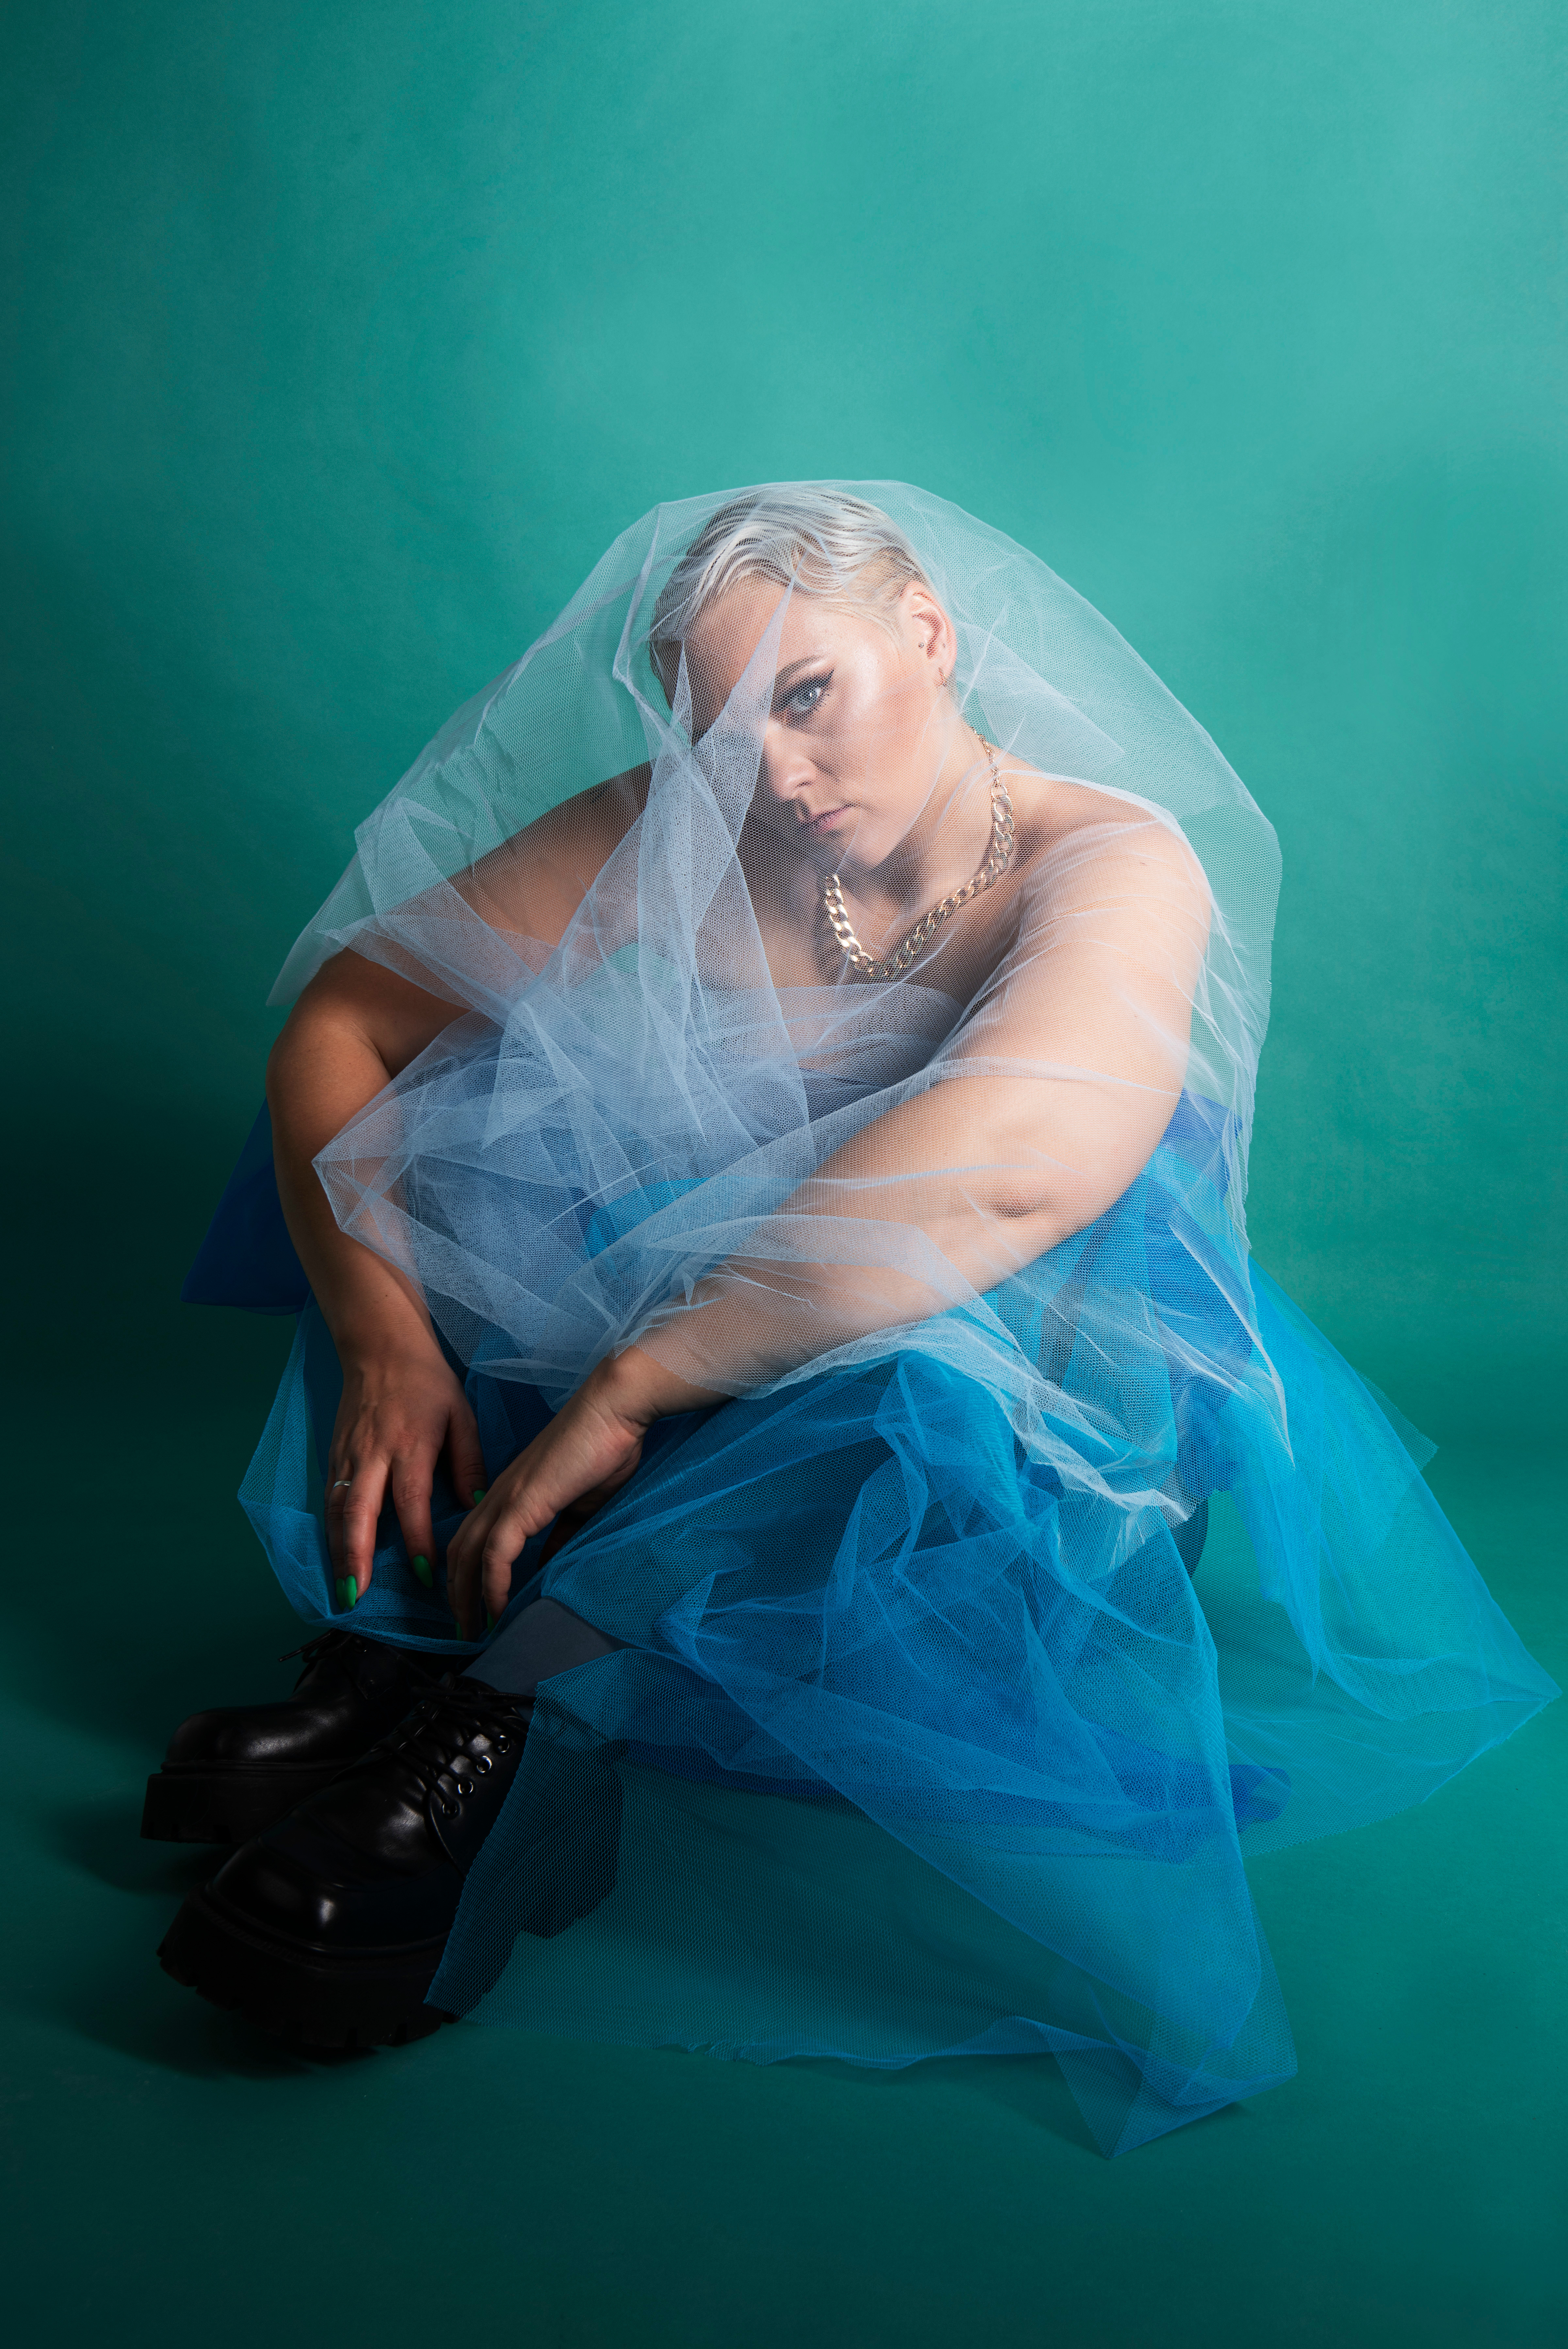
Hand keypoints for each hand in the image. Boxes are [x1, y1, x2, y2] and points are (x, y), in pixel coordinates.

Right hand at [326, 1338, 486, 1602]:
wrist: (379, 1345)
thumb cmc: (427, 1382)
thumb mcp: (460, 1415)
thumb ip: (468, 1461)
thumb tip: (476, 1505)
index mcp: (409, 1445)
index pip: (409, 1501)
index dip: (416, 1539)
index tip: (425, 1573)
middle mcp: (372, 1454)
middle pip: (359, 1513)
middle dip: (357, 1558)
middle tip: (359, 1597)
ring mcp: (347, 1455)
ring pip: (336, 1511)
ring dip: (337, 1553)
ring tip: (342, 1591)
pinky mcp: (333, 1454)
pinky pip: (328, 1499)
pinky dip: (329, 1532)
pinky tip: (335, 1558)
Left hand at [444, 1363, 650, 1638]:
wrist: (614, 1409)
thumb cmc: (604, 1449)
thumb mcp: (579, 1503)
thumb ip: (559, 1533)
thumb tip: (548, 1563)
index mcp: (510, 1493)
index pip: (473, 1540)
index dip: (467, 1578)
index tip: (475, 1612)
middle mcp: (498, 1495)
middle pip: (459, 1552)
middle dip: (457, 1596)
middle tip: (465, 1634)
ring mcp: (507, 1497)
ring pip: (468, 1555)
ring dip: (466, 1598)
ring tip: (473, 1632)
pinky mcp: (523, 1502)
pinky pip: (496, 1552)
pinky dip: (491, 1585)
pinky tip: (496, 1610)